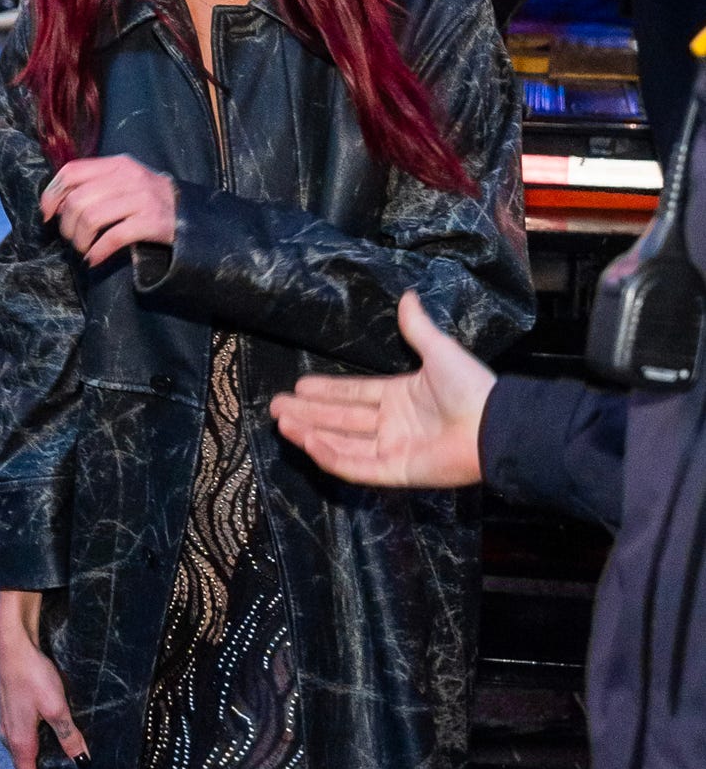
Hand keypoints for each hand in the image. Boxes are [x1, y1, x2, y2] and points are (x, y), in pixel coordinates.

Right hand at [0, 589, 90, 768]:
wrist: (13, 645)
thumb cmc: (32, 675)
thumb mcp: (56, 706)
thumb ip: (69, 736)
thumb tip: (83, 763)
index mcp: (20, 743)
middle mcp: (9, 738)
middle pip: (26, 767)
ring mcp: (7, 724)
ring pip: (25, 750)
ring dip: (42, 753)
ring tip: (67, 748)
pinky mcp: (10, 711)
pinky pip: (23, 734)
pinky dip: (36, 737)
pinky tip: (51, 725)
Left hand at [41, 155, 175, 268]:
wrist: (190, 215)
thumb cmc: (149, 200)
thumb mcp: (124, 181)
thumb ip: (95, 185)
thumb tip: (57, 206)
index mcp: (117, 164)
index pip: (71, 172)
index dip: (52, 194)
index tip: (48, 215)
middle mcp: (128, 177)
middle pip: (77, 200)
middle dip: (67, 226)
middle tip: (73, 239)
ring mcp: (141, 199)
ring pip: (91, 219)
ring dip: (80, 241)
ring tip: (85, 249)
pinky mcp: (151, 222)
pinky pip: (113, 238)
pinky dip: (98, 252)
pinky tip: (95, 259)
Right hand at [269, 291, 495, 486]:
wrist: (493, 425)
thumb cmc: (470, 388)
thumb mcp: (440, 351)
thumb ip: (417, 328)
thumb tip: (407, 296)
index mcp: (400, 396)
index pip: (354, 395)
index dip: (326, 392)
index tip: (299, 386)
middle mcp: (392, 424)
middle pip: (340, 419)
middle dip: (307, 414)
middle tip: (276, 407)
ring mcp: (391, 449)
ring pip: (341, 443)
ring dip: (310, 433)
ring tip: (282, 423)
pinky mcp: (395, 472)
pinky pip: (356, 466)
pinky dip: (330, 455)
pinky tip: (308, 441)